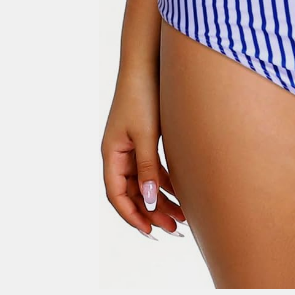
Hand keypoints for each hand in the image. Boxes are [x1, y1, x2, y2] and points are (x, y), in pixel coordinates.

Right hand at [101, 70, 185, 239]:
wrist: (148, 63)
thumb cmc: (143, 95)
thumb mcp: (146, 134)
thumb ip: (148, 168)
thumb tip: (151, 201)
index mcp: (111, 153)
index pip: (117, 195)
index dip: (132, 216)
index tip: (151, 231)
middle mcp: (118, 152)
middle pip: (132, 192)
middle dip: (152, 212)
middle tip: (174, 229)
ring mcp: (131, 145)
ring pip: (144, 181)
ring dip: (161, 199)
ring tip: (182, 217)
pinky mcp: (145, 136)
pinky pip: (153, 167)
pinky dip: (166, 181)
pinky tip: (182, 192)